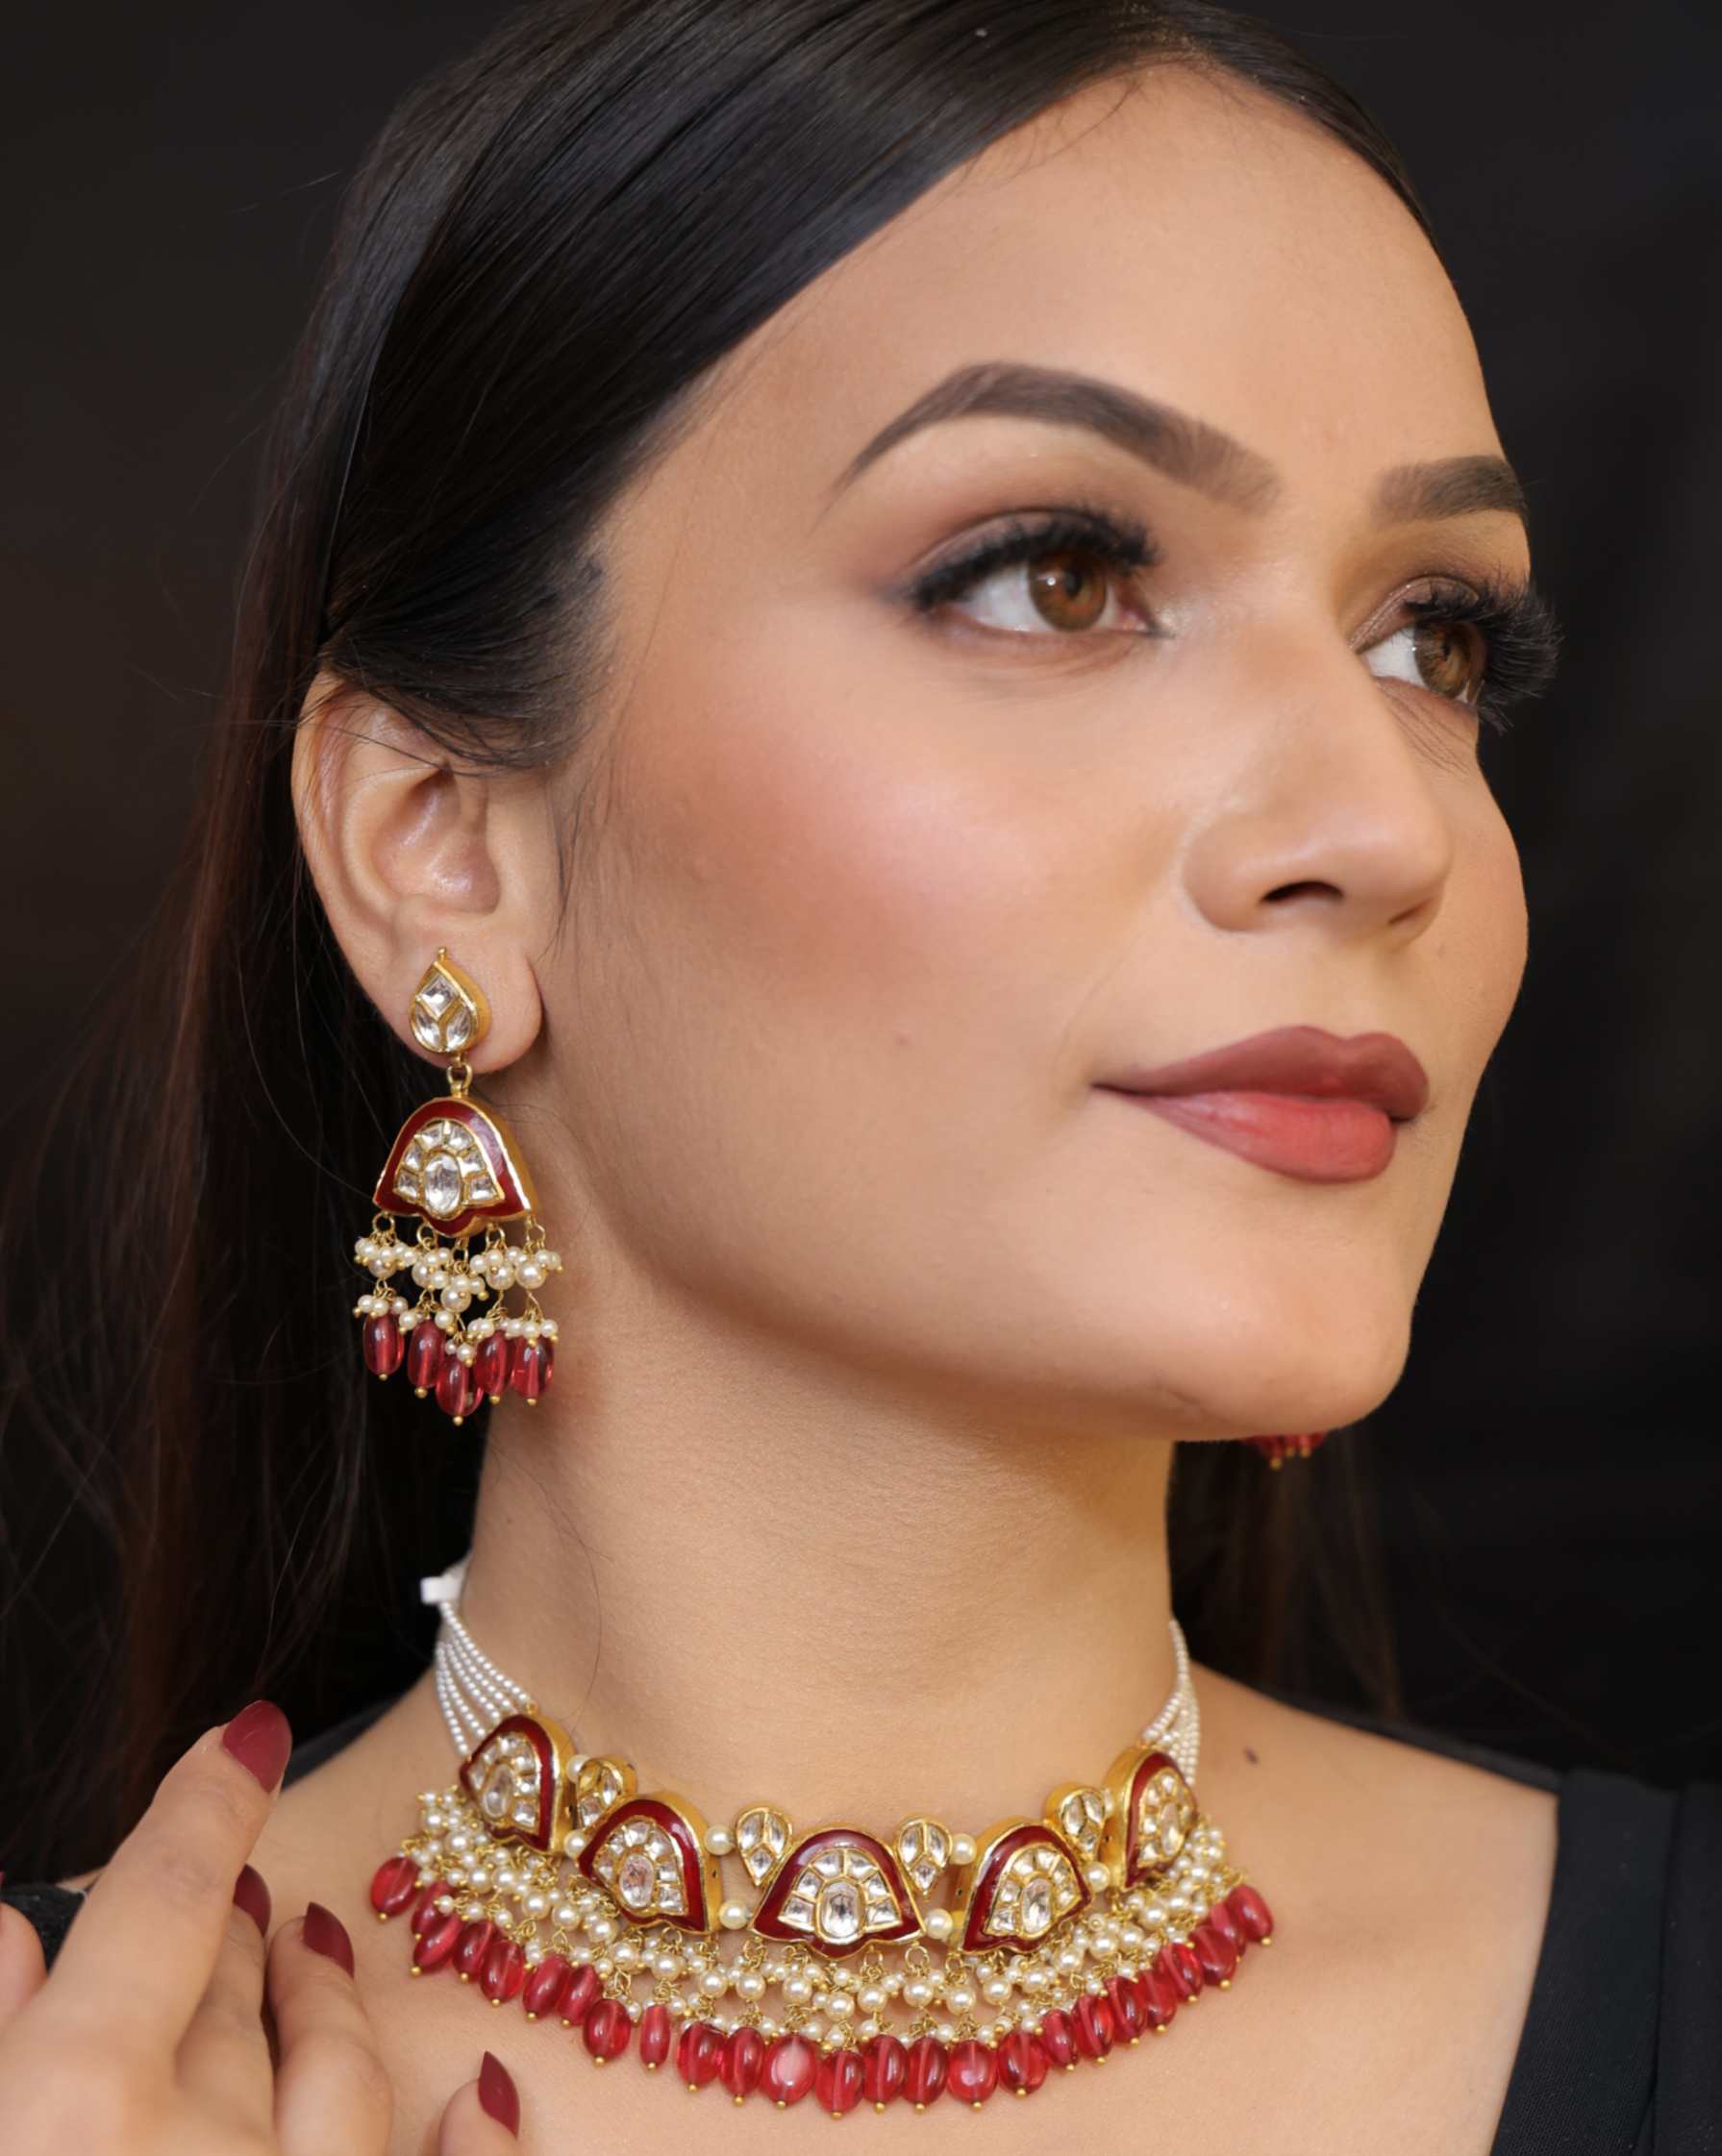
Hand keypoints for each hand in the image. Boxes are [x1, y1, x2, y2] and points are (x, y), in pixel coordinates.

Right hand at [0, 1703, 523, 2152]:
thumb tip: (11, 1929)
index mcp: (81, 2107)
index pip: (162, 1900)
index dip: (206, 1805)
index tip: (249, 1736)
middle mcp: (208, 2148)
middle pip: (232, 1988)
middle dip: (230, 1924)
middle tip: (233, 1886)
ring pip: (340, 2071)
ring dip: (325, 2002)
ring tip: (312, 1944)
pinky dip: (471, 2143)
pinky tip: (483, 2093)